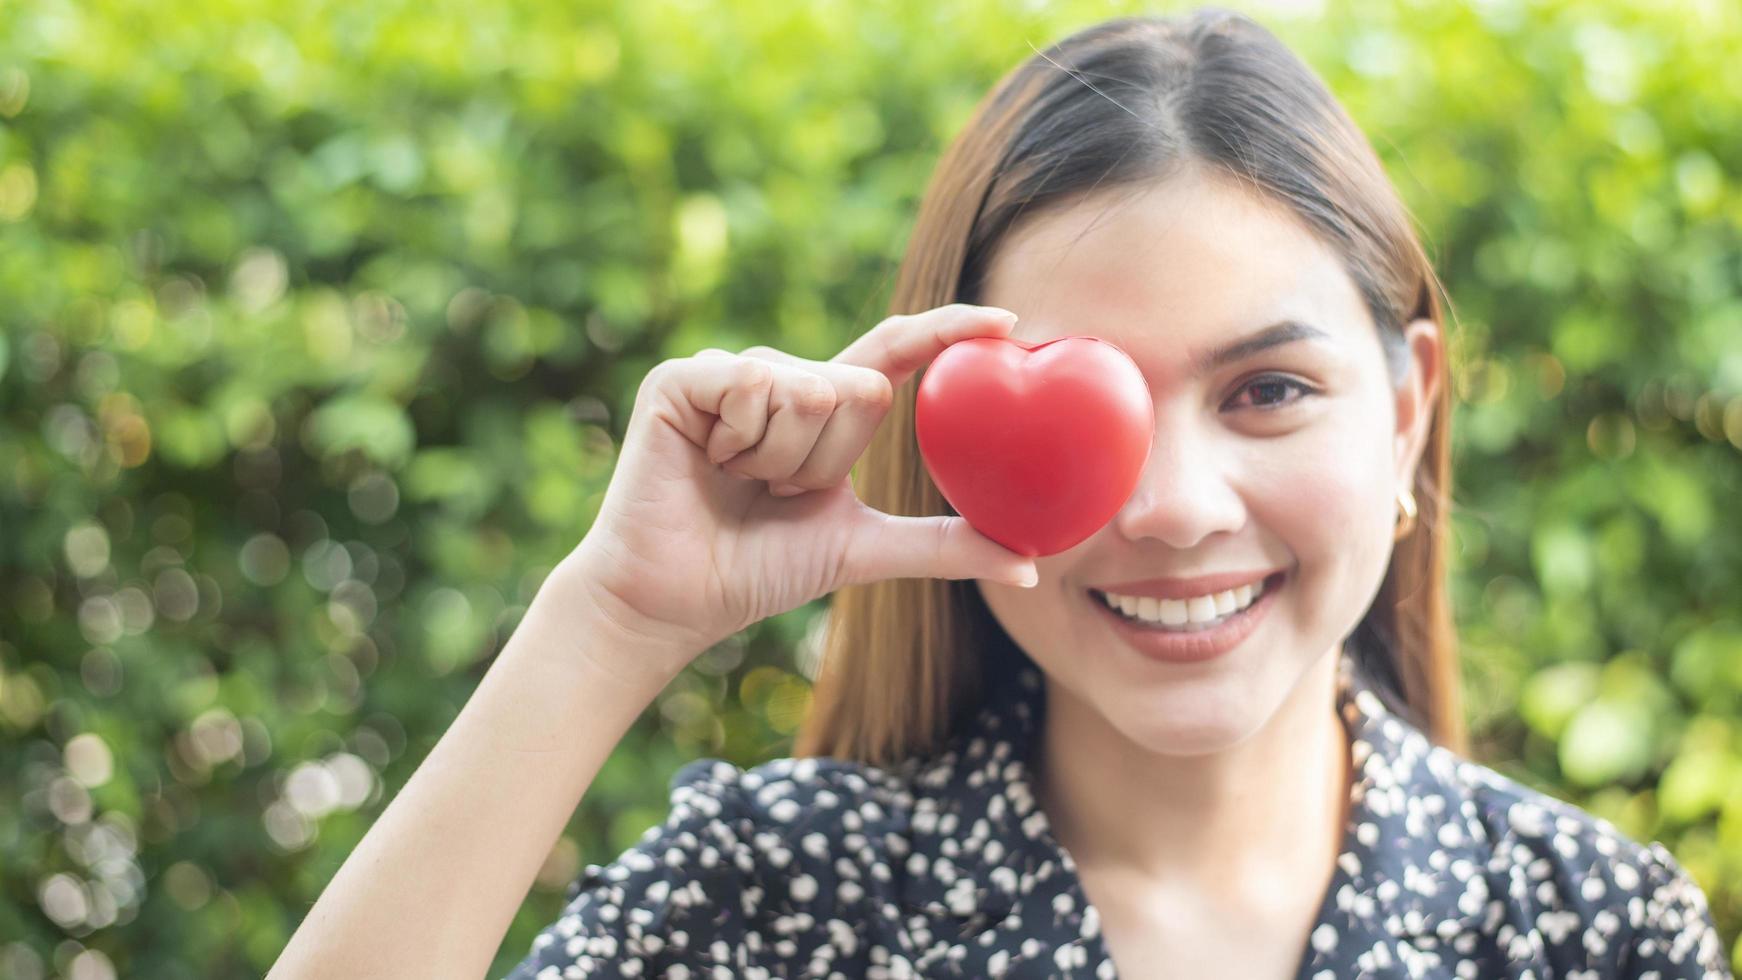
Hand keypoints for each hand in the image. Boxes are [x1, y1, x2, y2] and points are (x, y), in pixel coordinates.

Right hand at [562, 304, 1041, 669]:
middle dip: (826, 461)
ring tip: (736, 484)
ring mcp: (730, 372)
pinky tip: (706, 463)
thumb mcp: (864, 549)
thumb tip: (1031, 563)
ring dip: (781, 459)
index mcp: (825, 405)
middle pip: (856, 388)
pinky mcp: (682, 378)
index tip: (1007, 324)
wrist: (674, 601)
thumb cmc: (757, 573)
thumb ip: (944, 545)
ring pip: (808, 388)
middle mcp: (782, 377)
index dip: (947, 332)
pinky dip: (741, 439)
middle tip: (775, 495)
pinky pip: (753, 385)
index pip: (895, 354)